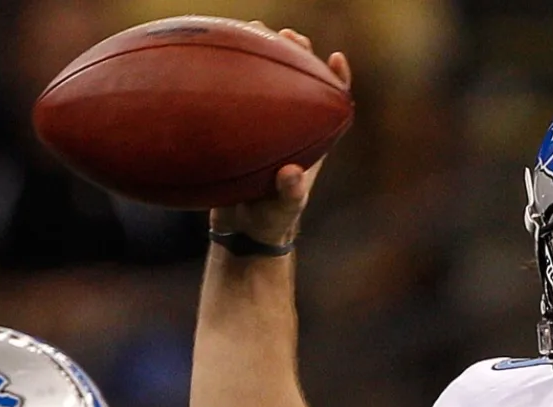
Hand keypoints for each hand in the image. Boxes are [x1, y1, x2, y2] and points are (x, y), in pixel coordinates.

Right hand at [208, 27, 351, 244]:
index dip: (337, 81)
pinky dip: (231, 76)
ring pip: (268, 84)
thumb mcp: (281, 211)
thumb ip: (289, 195)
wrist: (243, 232)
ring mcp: (266, 128)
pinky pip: (238, 97)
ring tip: (255, 28)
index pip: (332, 106)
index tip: (336, 59)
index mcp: (311, 143)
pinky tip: (215, 56)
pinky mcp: (242, 131)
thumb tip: (290, 174)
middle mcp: (292, 129)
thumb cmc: (271, 222)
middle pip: (301, 84)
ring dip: (265, 56)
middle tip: (288, 35)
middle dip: (298, 55)